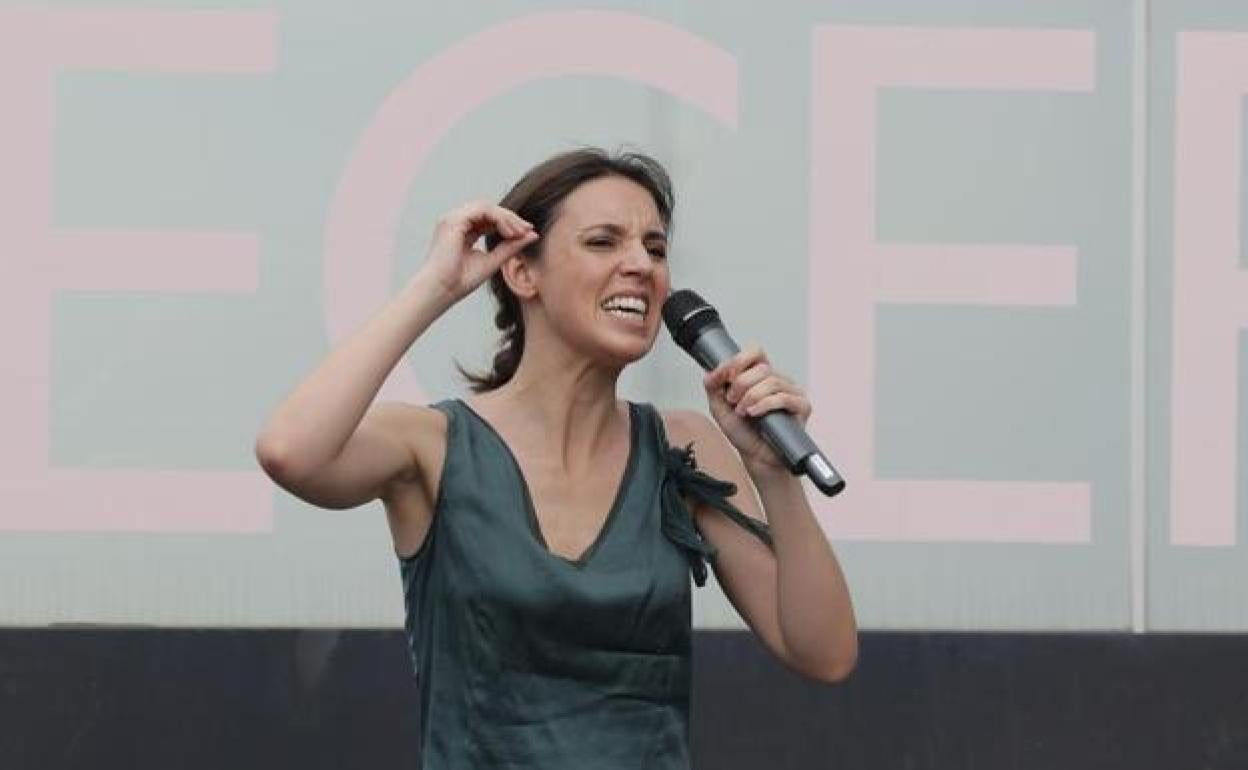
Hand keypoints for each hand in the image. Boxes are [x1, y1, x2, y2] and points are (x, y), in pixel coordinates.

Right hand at [418, 200, 539, 301]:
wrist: (440, 290)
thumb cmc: (460, 281)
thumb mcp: (493, 260)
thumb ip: (511, 246)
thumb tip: (533, 235)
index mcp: (462, 231)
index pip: (489, 219)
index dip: (509, 223)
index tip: (528, 231)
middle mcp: (456, 222)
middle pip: (488, 210)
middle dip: (510, 218)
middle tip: (527, 229)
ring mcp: (453, 219)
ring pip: (486, 207)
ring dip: (506, 217)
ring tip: (519, 232)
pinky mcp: (453, 221)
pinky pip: (482, 210)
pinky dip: (498, 218)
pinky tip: (509, 232)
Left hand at [702, 346, 811, 471]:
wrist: (757, 458)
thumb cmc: (744, 433)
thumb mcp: (720, 408)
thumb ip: (713, 387)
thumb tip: (710, 372)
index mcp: (760, 376)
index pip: (755, 352)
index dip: (739, 361)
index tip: (726, 377)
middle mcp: (778, 381)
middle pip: (761, 367)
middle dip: (740, 385)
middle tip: (733, 402)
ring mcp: (791, 392)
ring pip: (771, 381)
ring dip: (750, 397)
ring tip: (743, 412)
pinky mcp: (801, 407)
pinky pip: (783, 397)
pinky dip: (764, 404)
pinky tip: (754, 413)